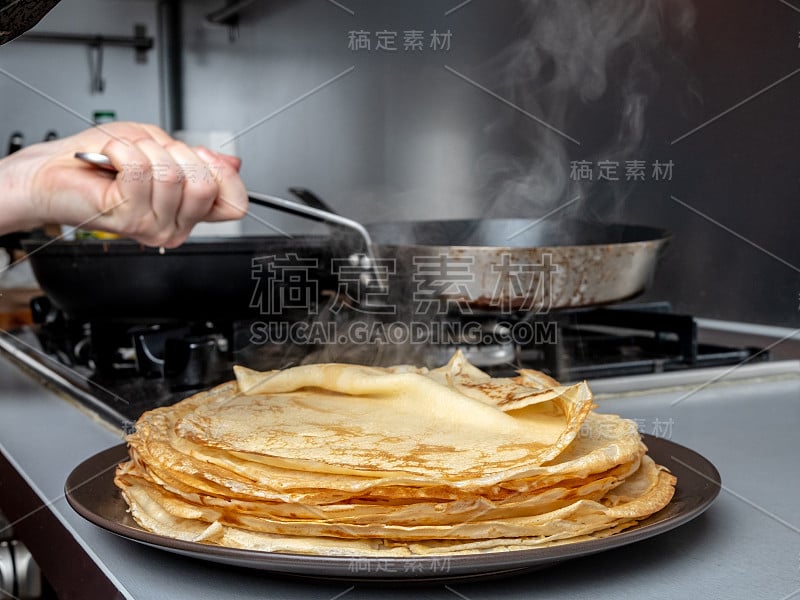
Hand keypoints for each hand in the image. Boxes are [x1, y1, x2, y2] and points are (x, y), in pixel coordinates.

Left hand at [0, 122, 248, 247]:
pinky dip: (122, 151)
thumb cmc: (100, 160)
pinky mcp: (129, 217)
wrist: (54, 171)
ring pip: (173, 175)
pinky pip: (140, 170)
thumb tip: (232, 163)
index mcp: (188, 212)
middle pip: (206, 186)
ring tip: (125, 158)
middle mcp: (174, 225)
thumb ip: (199, 158)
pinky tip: (111, 159)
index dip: (223, 172)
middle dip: (178, 154)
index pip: (234, 203)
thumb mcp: (162, 147)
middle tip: (151, 155)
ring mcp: (153, 225)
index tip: (200, 155)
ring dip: (144, 150)